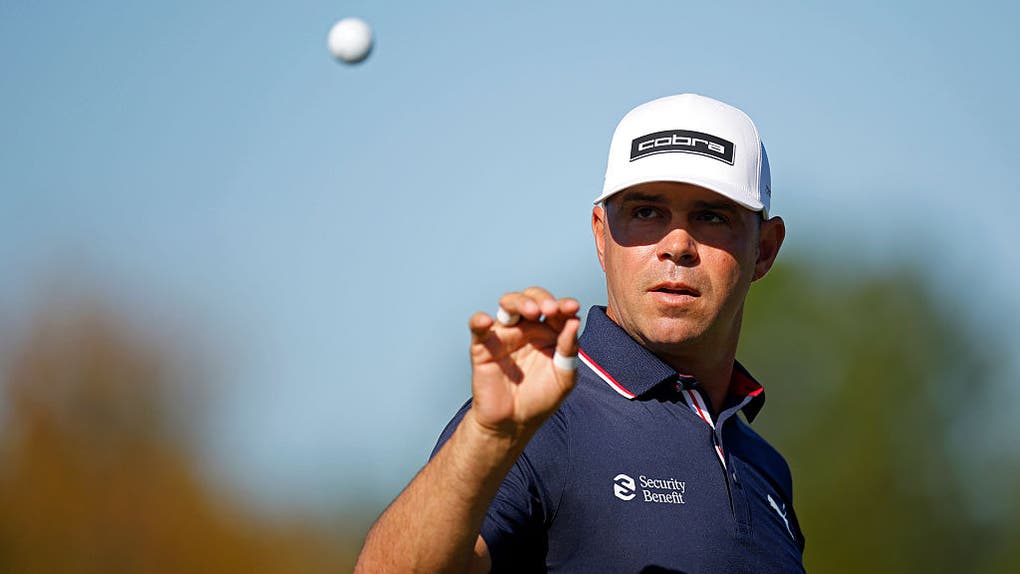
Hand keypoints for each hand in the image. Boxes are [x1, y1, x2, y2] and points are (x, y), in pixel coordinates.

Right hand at [467, 287, 580, 440]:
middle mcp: (526, 328)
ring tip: (531, 311)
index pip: (556, 311)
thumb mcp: (564, 377)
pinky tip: (487, 321)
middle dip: (542, 299)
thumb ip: (569, 350)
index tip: (572, 308)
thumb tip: (574, 321)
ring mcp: (504, 335)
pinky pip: (478, 326)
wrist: (513, 423)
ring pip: (508, 303)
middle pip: (532, 299)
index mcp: (548, 333)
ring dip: (519, 301)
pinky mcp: (483, 346)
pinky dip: (479, 320)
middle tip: (551, 310)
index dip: (564, 305)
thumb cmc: (540, 399)